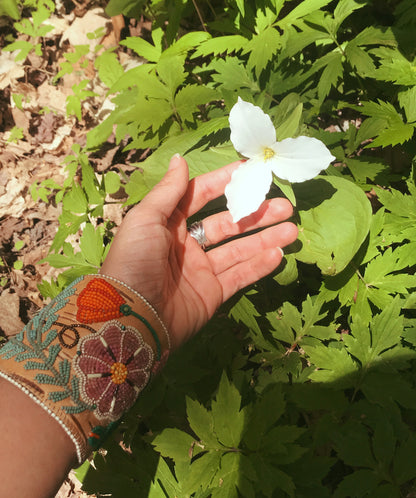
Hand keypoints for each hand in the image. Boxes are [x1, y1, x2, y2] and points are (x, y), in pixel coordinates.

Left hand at [100, 155, 297, 348]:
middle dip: (255, 214)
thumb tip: (180, 159)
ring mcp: (201, 271)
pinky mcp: (212, 294)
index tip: (250, 171)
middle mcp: (187, 245)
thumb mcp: (145, 220)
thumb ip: (168, 191)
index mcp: (169, 224)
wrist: (131, 318)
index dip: (224, 183)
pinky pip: (240, 276)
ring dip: (265, 239)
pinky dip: (259, 266)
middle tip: (284, 205)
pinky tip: (278, 254)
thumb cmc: (134, 262)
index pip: (200, 196)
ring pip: (239, 250)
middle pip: (227, 224)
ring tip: (292, 229)